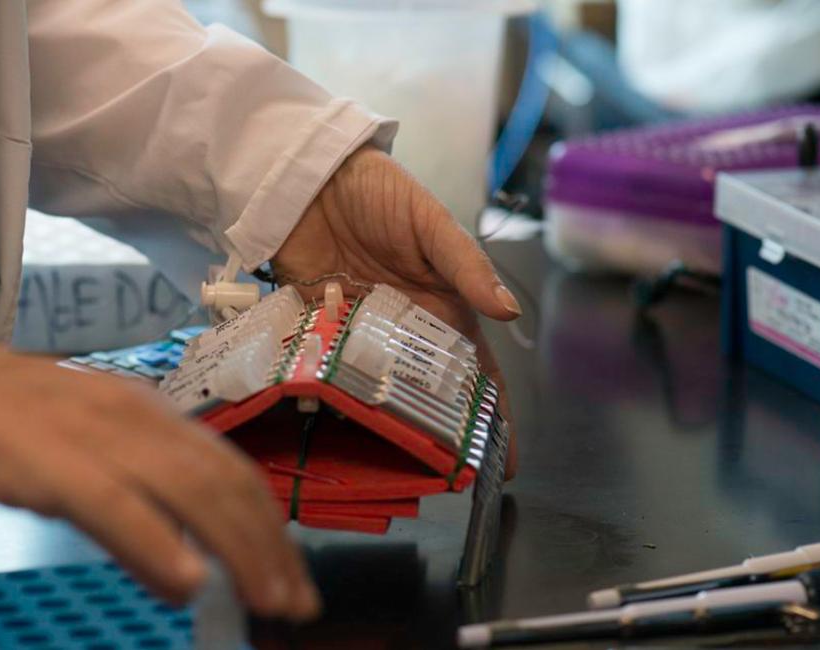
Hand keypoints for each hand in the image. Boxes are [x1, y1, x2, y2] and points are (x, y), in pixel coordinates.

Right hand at [0, 335, 318, 619]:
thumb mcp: (77, 455)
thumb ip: (135, 505)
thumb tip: (187, 569)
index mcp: (142, 411)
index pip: (227, 468)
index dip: (268, 523)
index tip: (292, 573)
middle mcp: (132, 415)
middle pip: (223, 482)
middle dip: (269, 546)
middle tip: (296, 603)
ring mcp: (92, 433)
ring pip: (189, 491)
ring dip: (237, 549)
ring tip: (266, 599)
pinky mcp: (46, 459)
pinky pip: (116, 504)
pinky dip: (158, 544)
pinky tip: (189, 580)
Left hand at [272, 147, 520, 477]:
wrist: (312, 173)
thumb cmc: (380, 190)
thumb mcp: (431, 223)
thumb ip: (466, 266)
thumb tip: (507, 311)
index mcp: (442, 308)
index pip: (474, 372)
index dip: (491, 415)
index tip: (503, 461)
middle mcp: (403, 330)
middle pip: (425, 394)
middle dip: (439, 436)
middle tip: (448, 480)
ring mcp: (359, 333)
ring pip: (376, 390)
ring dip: (383, 425)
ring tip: (395, 468)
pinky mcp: (317, 329)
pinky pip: (325, 369)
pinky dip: (329, 395)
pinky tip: (335, 428)